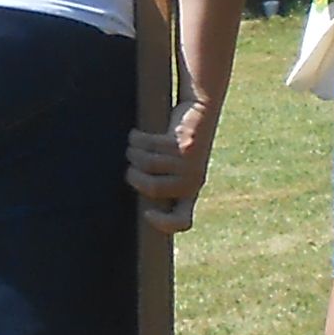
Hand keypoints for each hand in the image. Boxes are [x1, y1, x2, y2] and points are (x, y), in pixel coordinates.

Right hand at [126, 98, 217, 229]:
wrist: (201, 110)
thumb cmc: (180, 144)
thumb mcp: (176, 168)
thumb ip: (163, 184)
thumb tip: (137, 198)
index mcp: (190, 192)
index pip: (182, 221)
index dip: (164, 224)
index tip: (146, 214)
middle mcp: (192, 181)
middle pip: (151, 188)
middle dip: (134, 175)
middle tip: (132, 165)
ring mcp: (188, 162)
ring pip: (146, 164)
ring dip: (133, 153)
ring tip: (134, 146)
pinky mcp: (182, 143)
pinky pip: (147, 145)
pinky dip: (136, 139)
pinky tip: (136, 135)